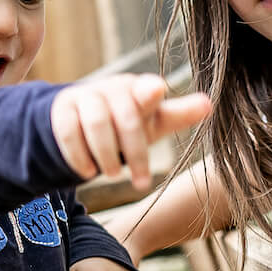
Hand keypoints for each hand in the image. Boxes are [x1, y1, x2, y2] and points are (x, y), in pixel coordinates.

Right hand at [51, 74, 211, 188]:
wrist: (83, 120)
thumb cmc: (129, 121)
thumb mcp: (155, 121)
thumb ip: (179, 114)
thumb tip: (209, 104)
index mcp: (140, 88)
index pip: (148, 91)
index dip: (151, 92)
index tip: (156, 91)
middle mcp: (112, 88)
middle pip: (126, 119)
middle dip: (135, 154)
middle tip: (141, 182)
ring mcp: (85, 96)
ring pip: (95, 124)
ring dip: (106, 156)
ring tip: (113, 175)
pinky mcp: (62, 110)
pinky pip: (68, 132)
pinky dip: (80, 156)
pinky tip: (88, 172)